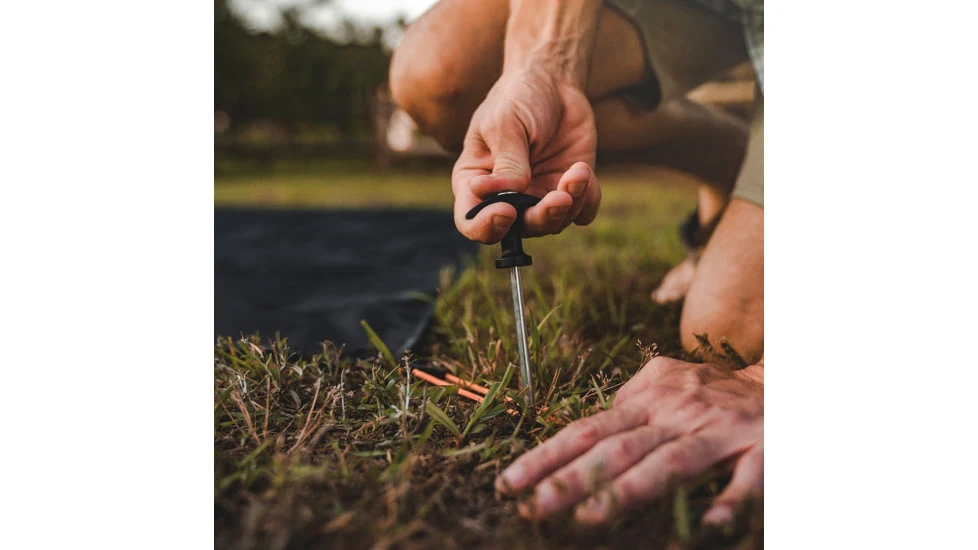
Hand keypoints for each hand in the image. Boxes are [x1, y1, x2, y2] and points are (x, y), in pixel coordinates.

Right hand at [452, 67, 600, 242]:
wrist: (553, 81)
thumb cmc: (518, 98)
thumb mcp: (505, 124)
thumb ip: (508, 162)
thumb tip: (509, 194)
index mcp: (476, 182)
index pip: (471, 221)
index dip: (486, 226)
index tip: (506, 211)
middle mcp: (506, 197)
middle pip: (518, 230)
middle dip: (541, 217)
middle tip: (558, 198)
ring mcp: (539, 195)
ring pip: (553, 224)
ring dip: (569, 204)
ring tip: (577, 172)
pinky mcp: (569, 189)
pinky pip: (581, 213)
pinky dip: (587, 200)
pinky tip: (583, 172)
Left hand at [495, 356, 763, 524]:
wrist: (782, 381)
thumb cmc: (715, 388)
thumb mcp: (666, 379)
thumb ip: (627, 400)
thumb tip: (584, 422)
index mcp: (649, 401)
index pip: (588, 430)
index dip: (547, 455)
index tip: (510, 482)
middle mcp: (676, 415)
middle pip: (618, 448)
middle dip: (573, 478)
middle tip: (535, 506)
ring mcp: (717, 432)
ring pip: (669, 462)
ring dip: (630, 490)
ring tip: (591, 518)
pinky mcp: (761, 450)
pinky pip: (746, 479)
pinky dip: (729, 501)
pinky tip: (709, 526)